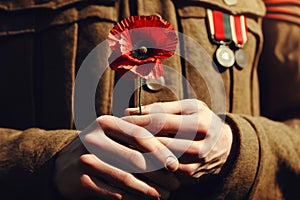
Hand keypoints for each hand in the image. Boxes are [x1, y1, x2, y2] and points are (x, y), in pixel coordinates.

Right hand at [54, 116, 179, 198]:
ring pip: (126, 178)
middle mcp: (94, 139)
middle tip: (175, 184)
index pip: (139, 135)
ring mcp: (87, 161)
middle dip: (159, 174)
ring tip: (165, 195)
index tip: (175, 165)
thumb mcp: (112, 134)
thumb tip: (169, 152)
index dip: (160, 150)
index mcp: (106, 123)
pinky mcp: (82, 182)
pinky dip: (133, 199)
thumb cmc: (97, 147)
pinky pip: (114, 193)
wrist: (62, 164)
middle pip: (135, 158)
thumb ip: (134, 136)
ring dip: (149, 190)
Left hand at [123, 99, 232, 184]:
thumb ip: (160, 108)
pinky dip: (146, 165)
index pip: (161, 121)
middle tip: (114, 134)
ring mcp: (194, 164)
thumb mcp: (188, 107)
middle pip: (157, 143)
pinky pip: (162, 171)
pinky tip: (132, 158)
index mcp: (199, 123)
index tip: (119, 119)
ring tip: (119, 145)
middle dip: (133, 138)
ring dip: (136, 153)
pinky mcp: (188, 176)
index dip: (138, 120)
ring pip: (157, 159)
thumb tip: (129, 112)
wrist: (224, 146)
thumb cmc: (202, 120)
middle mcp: (198, 146)